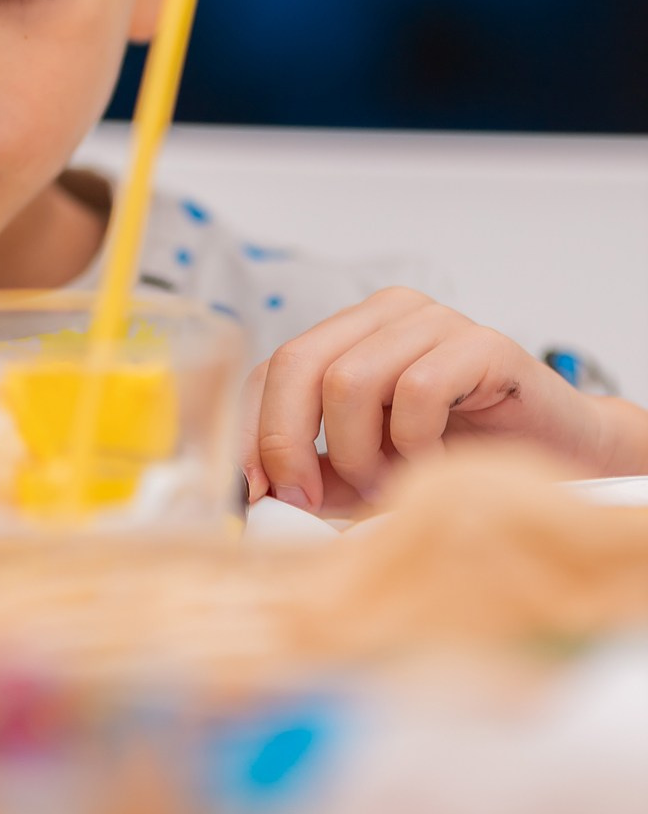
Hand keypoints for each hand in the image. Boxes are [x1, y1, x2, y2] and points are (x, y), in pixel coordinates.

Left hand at [239, 285, 628, 512]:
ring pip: (350, 380)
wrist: (560, 457)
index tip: (256, 492)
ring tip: (392, 482)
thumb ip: (317, 476)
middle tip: (308, 500)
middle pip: (299, 363)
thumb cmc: (460, 458)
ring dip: (361, 453)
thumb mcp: (369, 472)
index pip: (275, 367)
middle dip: (289, 442)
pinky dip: (415, 445)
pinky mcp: (483, 344)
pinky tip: (436, 465)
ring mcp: (436, 321)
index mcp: (351, 332)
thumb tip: (255, 497)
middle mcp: (388, 313)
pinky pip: (416, 392)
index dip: (254, 430)